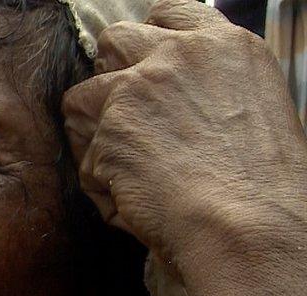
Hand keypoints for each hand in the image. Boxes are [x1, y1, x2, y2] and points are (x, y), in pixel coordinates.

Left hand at [62, 0, 306, 285]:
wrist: (249, 225)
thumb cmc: (261, 188)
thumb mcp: (252, 110)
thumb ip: (207, 89)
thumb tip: (173, 105)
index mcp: (225, 46)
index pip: (169, 14)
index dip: (147, 43)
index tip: (141, 68)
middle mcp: (178, 55)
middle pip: (115, 41)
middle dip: (109, 77)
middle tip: (122, 121)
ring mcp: (137, 88)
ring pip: (81, 98)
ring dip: (93, 136)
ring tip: (126, 175)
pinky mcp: (108, 128)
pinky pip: (85, 159)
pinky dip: (101, 186)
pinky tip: (134, 203)